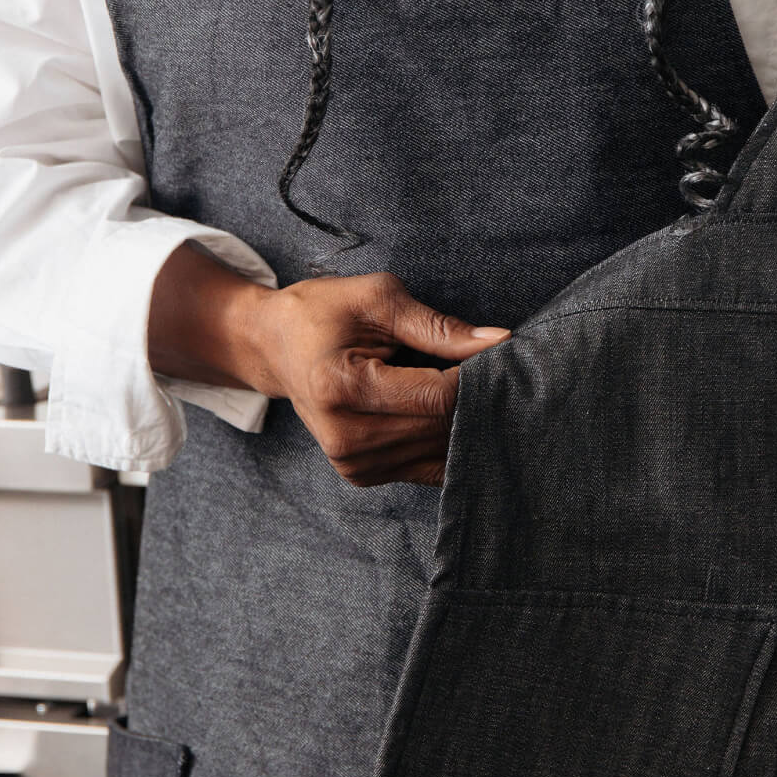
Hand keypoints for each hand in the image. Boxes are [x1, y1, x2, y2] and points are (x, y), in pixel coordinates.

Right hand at [148, 244, 508, 487]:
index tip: (500, 354)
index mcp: (342, 388)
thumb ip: (438, 327)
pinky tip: (452, 413)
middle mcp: (345, 438)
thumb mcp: (377, 299)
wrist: (276, 347)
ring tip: (468, 386)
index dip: (479, 376)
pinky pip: (429, 467)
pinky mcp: (363, 476)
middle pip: (443, 427)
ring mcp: (353, 464)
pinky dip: (449, 441)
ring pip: (442, 451)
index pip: (438, 396)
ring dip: (466, 421)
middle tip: (497, 369)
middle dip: (478, 398)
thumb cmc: (325, 313)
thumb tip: (500, 343)